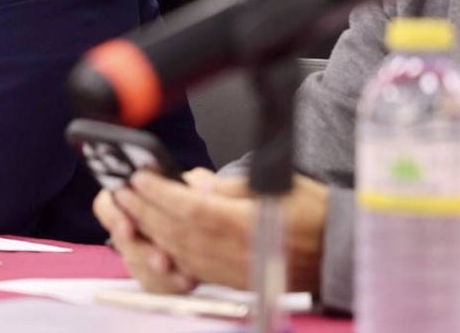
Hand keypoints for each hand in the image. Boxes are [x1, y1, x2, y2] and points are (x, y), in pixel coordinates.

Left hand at [111, 168, 327, 292]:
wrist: (338, 253)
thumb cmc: (312, 214)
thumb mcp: (274, 184)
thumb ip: (230, 187)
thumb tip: (197, 187)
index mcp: (244, 225)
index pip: (190, 208)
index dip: (160, 193)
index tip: (140, 177)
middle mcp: (233, 252)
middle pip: (177, 230)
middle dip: (144, 209)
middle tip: (122, 190)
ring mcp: (230, 270)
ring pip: (179, 251)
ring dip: (150, 230)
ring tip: (129, 210)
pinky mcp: (231, 280)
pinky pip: (191, 266)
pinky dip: (169, 251)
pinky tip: (154, 237)